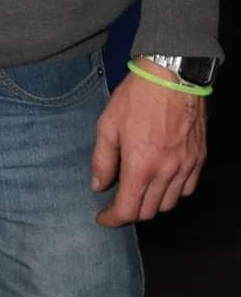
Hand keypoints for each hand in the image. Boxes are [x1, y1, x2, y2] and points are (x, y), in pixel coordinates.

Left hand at [91, 64, 206, 225]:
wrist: (171, 76)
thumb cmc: (137, 97)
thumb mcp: (108, 125)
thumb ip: (102, 160)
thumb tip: (98, 187)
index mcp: (140, 165)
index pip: (128, 209)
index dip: (113, 219)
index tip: (103, 218)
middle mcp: (166, 172)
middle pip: (149, 211)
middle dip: (130, 211)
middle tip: (117, 201)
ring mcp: (185, 166)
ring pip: (169, 204)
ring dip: (151, 204)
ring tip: (138, 190)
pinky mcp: (198, 159)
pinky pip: (186, 189)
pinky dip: (172, 192)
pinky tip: (161, 181)